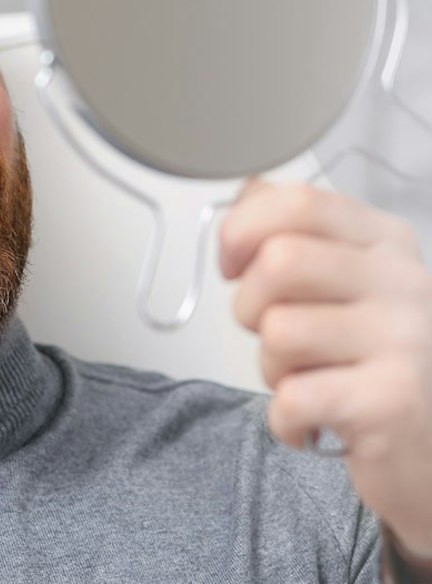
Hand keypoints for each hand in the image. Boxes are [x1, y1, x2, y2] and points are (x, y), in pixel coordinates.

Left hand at [219, 182, 431, 562]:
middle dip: (249, 305)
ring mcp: (406, 340)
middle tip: (273, 335)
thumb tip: (245, 194)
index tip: (232, 265)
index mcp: (384, 240)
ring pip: (278, 331)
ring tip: (307, 381)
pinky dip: (284, 419)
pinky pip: (291, 397)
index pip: (298, 202)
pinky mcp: (393, 402)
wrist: (429, 451)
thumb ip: (292, 231)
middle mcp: (403, 281)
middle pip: (279, 261)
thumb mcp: (340, 280)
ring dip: (271, 368)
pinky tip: (314, 421)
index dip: (242, 229)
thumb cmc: (368, 360)